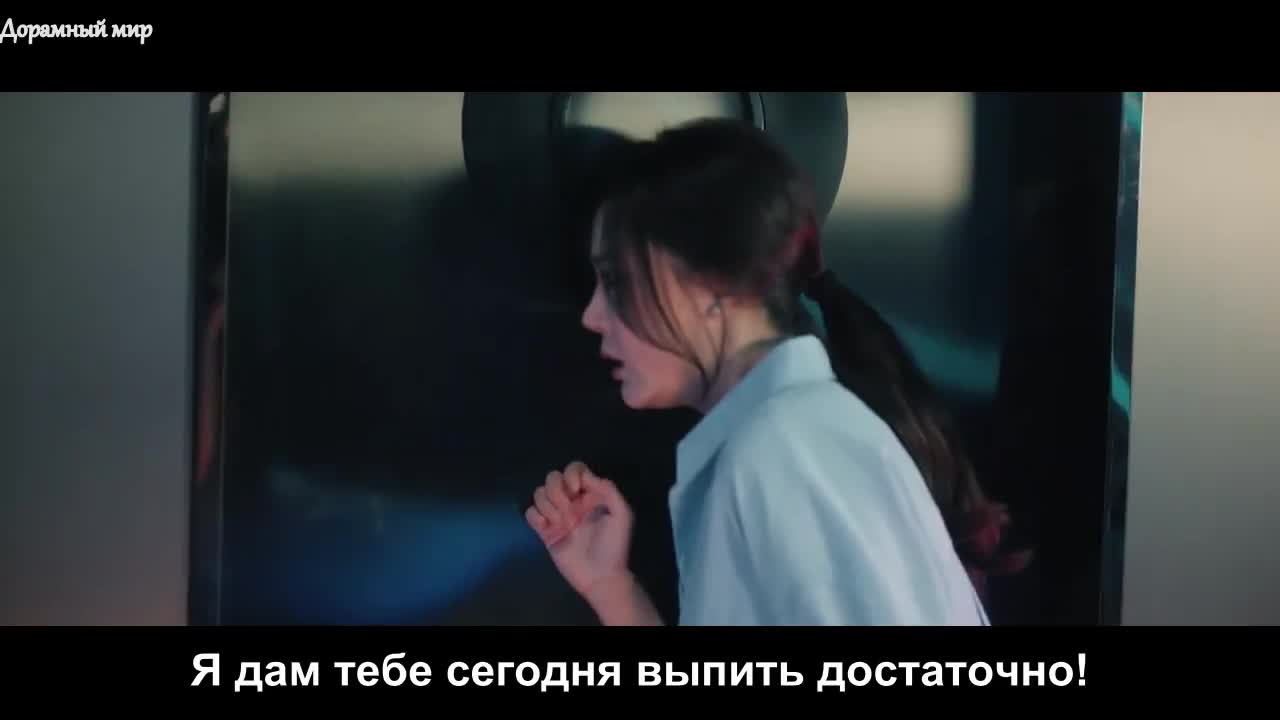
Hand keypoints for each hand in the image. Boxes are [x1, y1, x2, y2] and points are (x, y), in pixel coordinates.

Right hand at [525, 461, 632, 600]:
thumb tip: (588, 476)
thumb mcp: (622, 515)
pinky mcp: (545, 531)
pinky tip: (546, 527)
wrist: (600, 576)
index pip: (575, 469)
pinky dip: (535, 516)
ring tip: (562, 524)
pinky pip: (530, 512)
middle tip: (570, 513)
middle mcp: (572, 501)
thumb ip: (609, 490)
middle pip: (553, 478)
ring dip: (548, 506)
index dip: (571, 475)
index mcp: (590, 494)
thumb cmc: (613, 546)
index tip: (576, 490)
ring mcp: (557, 516)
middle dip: (557, 492)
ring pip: (539, 493)